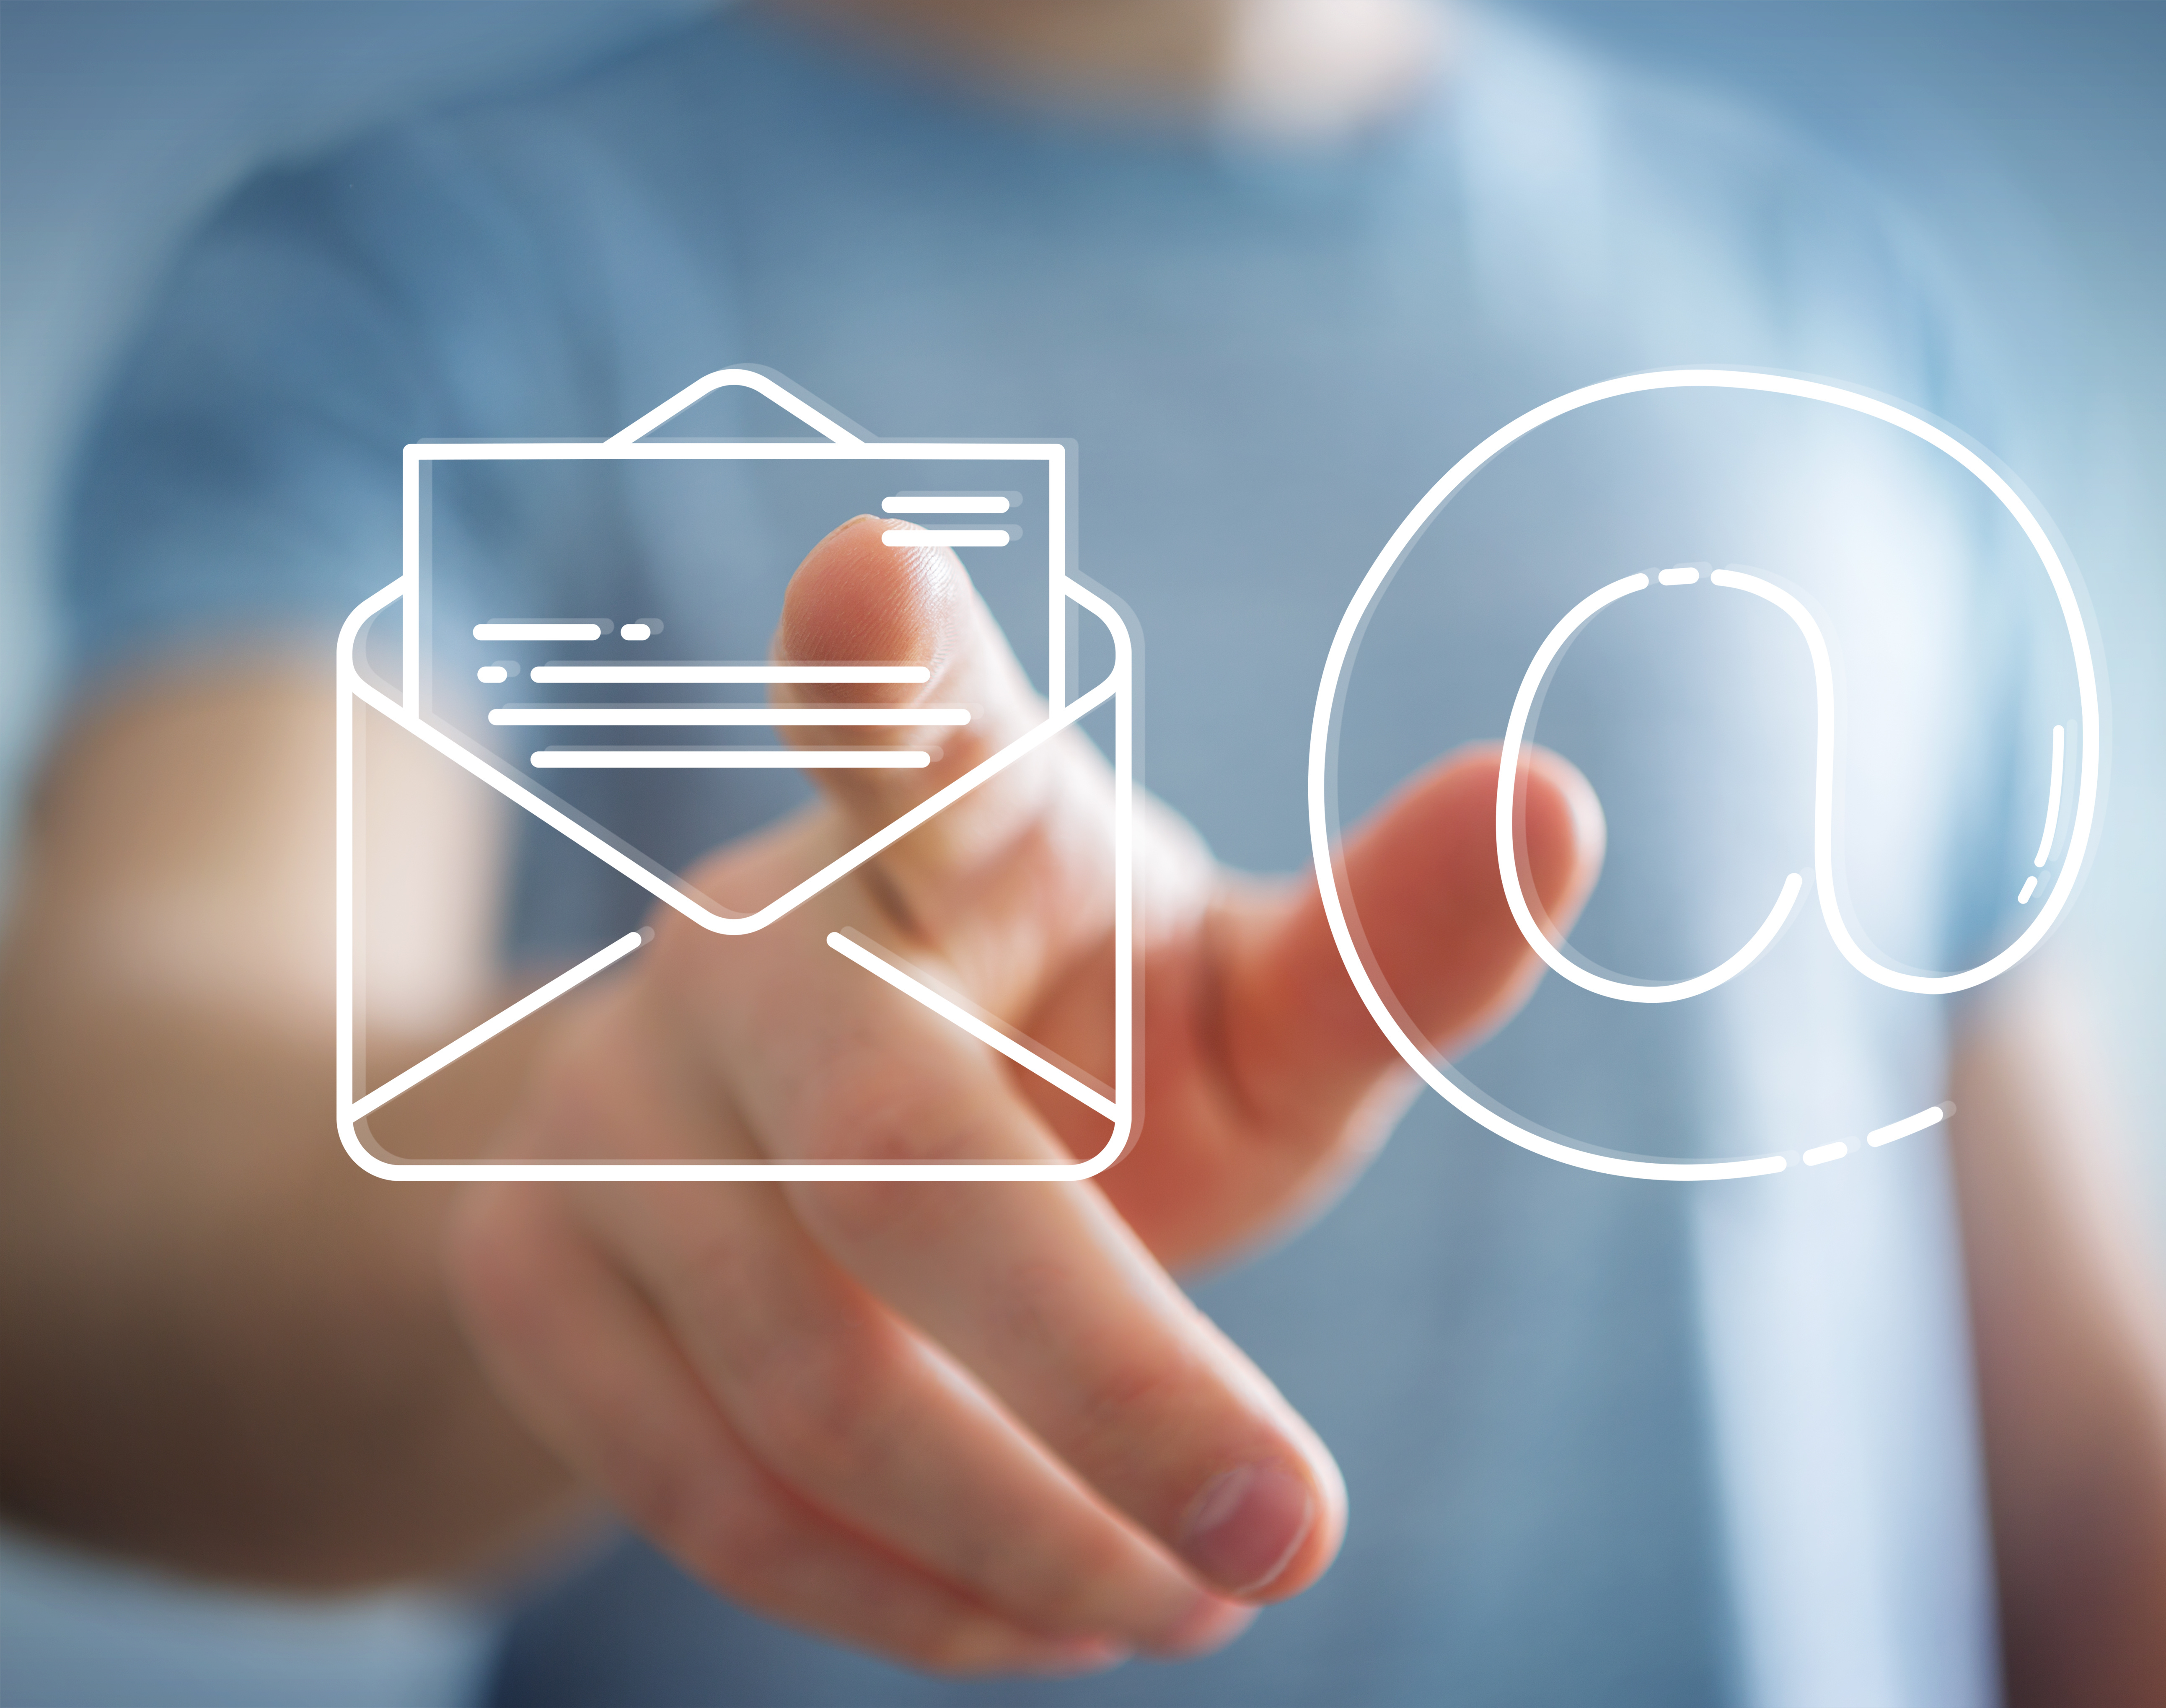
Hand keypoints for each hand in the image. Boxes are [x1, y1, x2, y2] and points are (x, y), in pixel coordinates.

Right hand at [445, 518, 1599, 1672]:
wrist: (808, 1168)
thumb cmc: (1087, 1060)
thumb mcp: (1248, 1009)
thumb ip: (1388, 948)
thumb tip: (1562, 807)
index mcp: (948, 823)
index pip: (912, 720)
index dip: (888, 660)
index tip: (880, 577)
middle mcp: (748, 937)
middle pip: (908, 1167)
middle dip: (1115, 1384)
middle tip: (1296, 1538)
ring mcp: (603, 1104)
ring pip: (805, 1382)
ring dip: (1033, 1534)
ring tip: (1203, 1596)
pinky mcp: (523, 1270)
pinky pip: (703, 1494)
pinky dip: (903, 1596)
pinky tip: (1048, 1618)